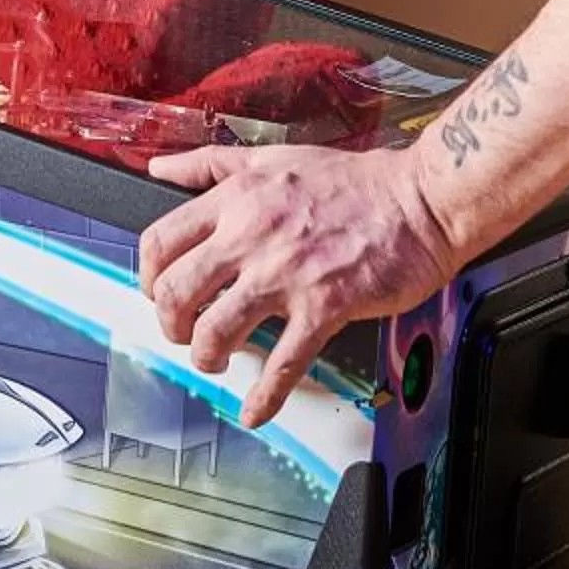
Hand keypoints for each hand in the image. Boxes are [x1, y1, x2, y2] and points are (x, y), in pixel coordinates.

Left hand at [141, 142, 458, 427]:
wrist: (421, 200)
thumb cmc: (355, 181)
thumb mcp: (271, 157)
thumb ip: (210, 164)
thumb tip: (160, 169)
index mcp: (237, 200)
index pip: (160, 242)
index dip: (148, 277)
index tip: (157, 291)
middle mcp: (253, 236)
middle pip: (176, 292)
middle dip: (170, 324)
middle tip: (182, 333)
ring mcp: (287, 275)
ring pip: (215, 331)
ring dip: (206, 357)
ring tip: (215, 361)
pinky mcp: (325, 308)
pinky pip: (282, 365)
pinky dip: (263, 398)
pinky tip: (255, 410)